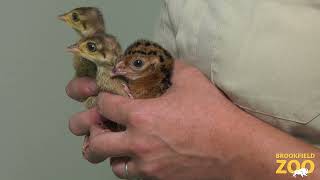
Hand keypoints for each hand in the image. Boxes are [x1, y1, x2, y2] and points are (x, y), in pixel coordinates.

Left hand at [68, 60, 235, 178]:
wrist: (235, 149)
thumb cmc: (214, 114)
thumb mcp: (192, 80)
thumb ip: (173, 68)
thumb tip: (167, 63)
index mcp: (141, 116)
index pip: (104, 106)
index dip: (102, 100)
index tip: (107, 99)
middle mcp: (138, 143)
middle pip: (96, 144)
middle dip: (92, 134)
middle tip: (99, 128)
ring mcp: (147, 165)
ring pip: (112, 165)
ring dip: (112, 154)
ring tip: (119, 145)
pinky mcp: (159, 179)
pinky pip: (134, 175)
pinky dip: (132, 166)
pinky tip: (141, 157)